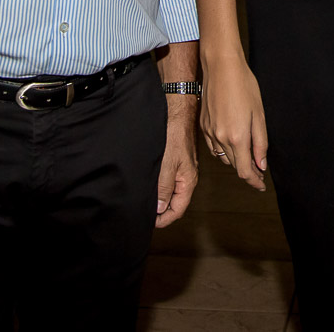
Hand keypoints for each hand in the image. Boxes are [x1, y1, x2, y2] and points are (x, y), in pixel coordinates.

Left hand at [155, 100, 199, 227]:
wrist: (176, 111)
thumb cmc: (174, 135)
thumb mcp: (167, 165)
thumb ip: (164, 188)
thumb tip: (161, 208)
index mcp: (188, 181)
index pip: (178, 209)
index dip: (165, 219)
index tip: (150, 222)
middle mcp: (187, 176)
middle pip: (175, 202)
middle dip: (161, 211)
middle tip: (144, 214)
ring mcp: (182, 168)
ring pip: (171, 190)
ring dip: (159, 198)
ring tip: (145, 201)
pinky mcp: (176, 160)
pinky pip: (169, 179)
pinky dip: (159, 186)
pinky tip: (149, 184)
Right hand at [199, 56, 268, 189]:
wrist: (221, 67)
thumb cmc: (244, 86)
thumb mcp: (259, 114)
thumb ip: (260, 142)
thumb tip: (261, 164)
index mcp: (237, 137)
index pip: (244, 171)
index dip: (254, 181)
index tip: (261, 185)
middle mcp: (220, 138)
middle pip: (234, 165)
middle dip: (248, 170)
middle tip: (259, 169)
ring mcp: (209, 132)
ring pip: (223, 157)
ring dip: (236, 160)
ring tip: (248, 156)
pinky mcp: (203, 125)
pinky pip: (213, 146)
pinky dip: (224, 150)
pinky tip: (232, 143)